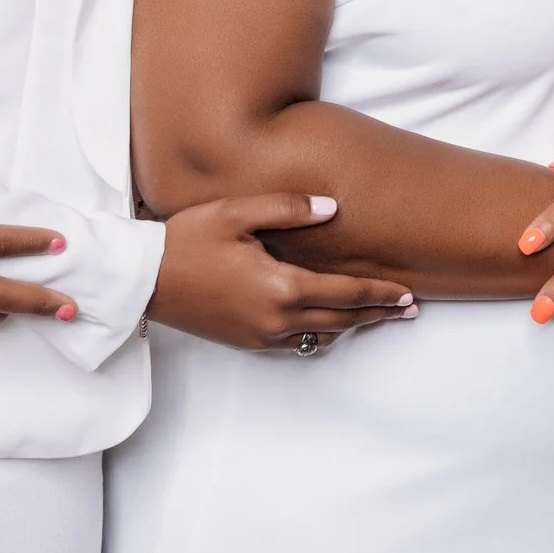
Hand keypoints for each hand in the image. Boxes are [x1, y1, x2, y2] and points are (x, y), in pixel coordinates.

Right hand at [148, 193, 415, 352]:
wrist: (144, 280)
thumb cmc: (188, 240)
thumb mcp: (238, 213)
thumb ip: (289, 209)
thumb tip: (333, 208)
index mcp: (281, 286)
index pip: (346, 293)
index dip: (381, 294)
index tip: (408, 294)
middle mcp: (276, 318)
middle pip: (342, 319)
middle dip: (378, 314)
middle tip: (409, 310)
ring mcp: (261, 335)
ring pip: (322, 335)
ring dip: (353, 326)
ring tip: (377, 316)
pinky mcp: (247, 342)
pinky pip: (296, 344)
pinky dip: (322, 334)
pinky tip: (331, 325)